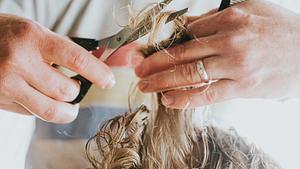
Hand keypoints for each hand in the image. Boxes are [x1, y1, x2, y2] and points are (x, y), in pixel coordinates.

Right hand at [0, 14, 138, 122]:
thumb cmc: (5, 35)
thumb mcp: (34, 33)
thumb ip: (59, 51)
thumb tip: (89, 68)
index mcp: (33, 39)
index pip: (76, 59)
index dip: (98, 72)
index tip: (108, 80)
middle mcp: (19, 62)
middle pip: (65, 91)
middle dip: (76, 92)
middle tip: (76, 87)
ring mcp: (7, 85)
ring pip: (51, 110)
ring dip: (67, 110)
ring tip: (69, 104)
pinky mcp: (1, 101)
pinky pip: (33, 114)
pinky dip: (44, 109)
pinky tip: (41, 98)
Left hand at [135, 0, 299, 108]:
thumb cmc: (279, 31)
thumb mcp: (250, 11)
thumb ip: (216, 18)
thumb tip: (189, 28)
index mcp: (229, 19)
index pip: (187, 33)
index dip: (165, 44)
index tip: (151, 51)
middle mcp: (229, 41)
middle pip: (182, 53)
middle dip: (154, 62)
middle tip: (138, 68)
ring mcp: (235, 65)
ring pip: (190, 74)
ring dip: (162, 81)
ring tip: (145, 85)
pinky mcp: (242, 87)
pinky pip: (207, 94)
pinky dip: (185, 98)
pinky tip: (169, 100)